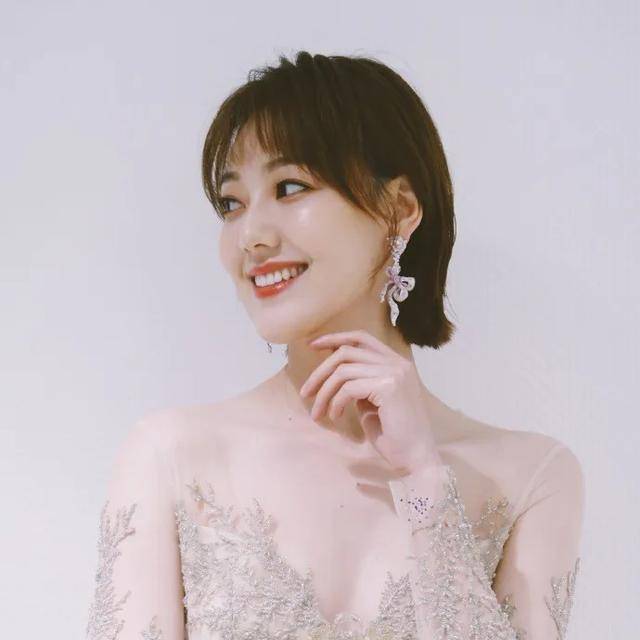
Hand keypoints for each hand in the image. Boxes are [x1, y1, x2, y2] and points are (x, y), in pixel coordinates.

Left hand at [299, 329, 442, 472]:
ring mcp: (395, 373)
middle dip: (320, 371)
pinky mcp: (388, 387)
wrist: (415, 458)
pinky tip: (335, 417)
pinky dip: (335, 402)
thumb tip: (334, 372)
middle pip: (347, 352)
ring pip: (343, 370)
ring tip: (317, 412)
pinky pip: (348, 388)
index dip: (335, 338)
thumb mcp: (372, 402)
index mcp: (397, 363)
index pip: (361, 338)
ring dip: (324, 392)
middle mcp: (398, 363)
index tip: (312, 345)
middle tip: (305, 391)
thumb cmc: (394, 435)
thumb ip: (359, 383)